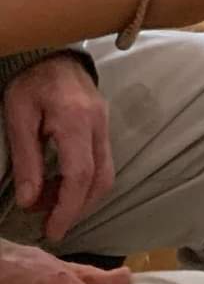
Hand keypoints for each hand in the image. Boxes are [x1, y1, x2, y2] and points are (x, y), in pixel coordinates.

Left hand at [3, 56, 113, 242]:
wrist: (52, 52)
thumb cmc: (30, 82)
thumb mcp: (18, 118)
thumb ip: (27, 160)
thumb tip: (30, 201)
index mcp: (75, 120)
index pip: (80, 174)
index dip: (68, 209)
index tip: (52, 231)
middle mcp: (98, 123)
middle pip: (101, 178)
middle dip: (77, 209)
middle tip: (49, 223)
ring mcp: (105, 123)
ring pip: (106, 173)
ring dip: (81, 198)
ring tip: (49, 204)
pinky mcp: (103, 124)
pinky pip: (102, 161)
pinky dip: (84, 182)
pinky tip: (59, 184)